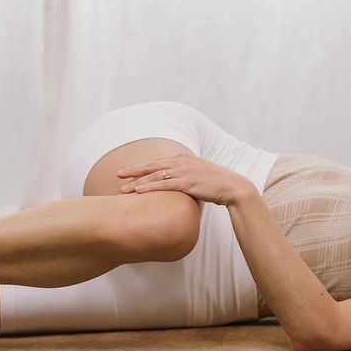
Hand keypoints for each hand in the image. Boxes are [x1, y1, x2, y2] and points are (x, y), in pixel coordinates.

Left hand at [117, 151, 254, 205]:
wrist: (233, 187)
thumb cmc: (215, 183)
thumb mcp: (198, 174)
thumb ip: (185, 174)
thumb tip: (175, 182)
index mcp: (183, 158)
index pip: (157, 162)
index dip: (140, 167)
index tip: (126, 171)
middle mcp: (181, 162)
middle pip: (152, 166)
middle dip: (133, 171)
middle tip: (117, 175)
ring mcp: (184, 171)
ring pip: (155, 176)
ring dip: (137, 182)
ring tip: (123, 189)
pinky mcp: (188, 182)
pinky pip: (164, 185)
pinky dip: (150, 187)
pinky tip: (139, 192)